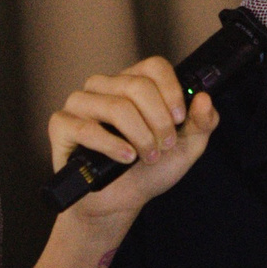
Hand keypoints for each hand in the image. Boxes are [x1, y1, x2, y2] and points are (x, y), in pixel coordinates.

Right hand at [47, 57, 218, 221]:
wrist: (121, 201)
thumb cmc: (149, 169)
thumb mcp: (185, 147)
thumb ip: (202, 122)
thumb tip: (204, 98)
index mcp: (133, 83)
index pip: (154, 66)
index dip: (171, 91)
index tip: (179, 118)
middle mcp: (105, 86)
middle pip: (137, 86)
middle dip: (158, 120)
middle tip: (163, 145)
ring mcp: (81, 103)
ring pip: (116, 106)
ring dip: (139, 135)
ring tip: (146, 156)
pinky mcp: (62, 124)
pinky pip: (86, 128)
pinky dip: (112, 145)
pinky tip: (125, 157)